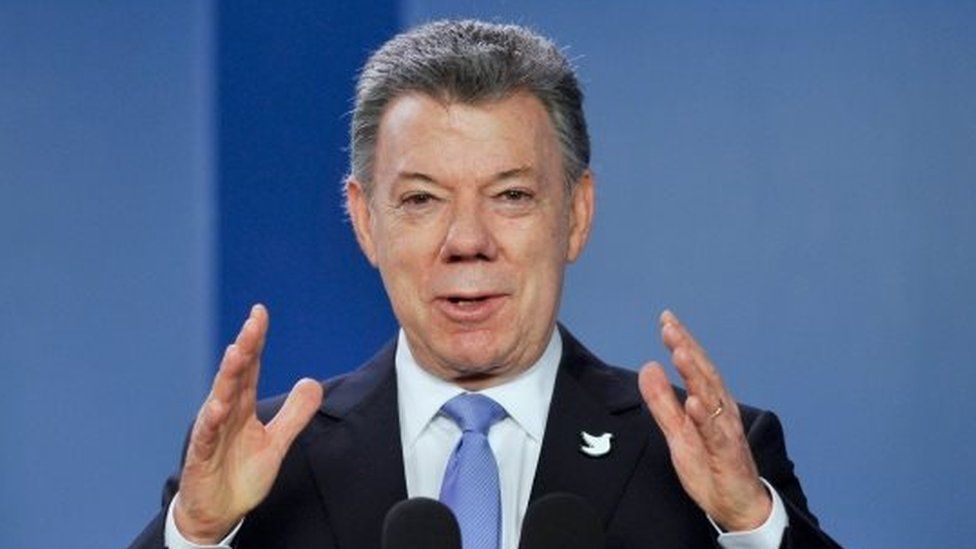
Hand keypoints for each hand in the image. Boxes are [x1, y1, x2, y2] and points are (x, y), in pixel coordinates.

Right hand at [174, 304, 323, 542]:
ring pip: (219, 397)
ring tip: (237, 351)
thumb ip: (294, 413)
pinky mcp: (201, 455)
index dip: (255, 341)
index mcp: (241, 406)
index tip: (259, 312)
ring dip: (228, 375)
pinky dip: (211, 421)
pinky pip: (206, 435)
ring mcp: (211, 432)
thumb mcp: (276, 442)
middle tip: (253, 322)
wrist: (217, 512)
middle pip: (235, 374)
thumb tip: (313, 382)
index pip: (249, 367)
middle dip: (244, 347)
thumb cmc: (239, 473)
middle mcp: (224, 412)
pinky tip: (218, 405)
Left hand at [638, 310, 770, 531]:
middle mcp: (722, 411)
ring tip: (680, 352)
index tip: (667, 320)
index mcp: (710, 403)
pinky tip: (694, 403)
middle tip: (670, 326)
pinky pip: (716, 434)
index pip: (696, 367)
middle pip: (704, 374)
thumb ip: (662, 401)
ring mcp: (725, 432)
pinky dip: (705, 417)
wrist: (738, 505)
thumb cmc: (711, 465)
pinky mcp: (727, 455)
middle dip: (687, 348)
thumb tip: (649, 366)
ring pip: (711, 398)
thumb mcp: (677, 431)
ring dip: (696, 373)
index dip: (683, 342)